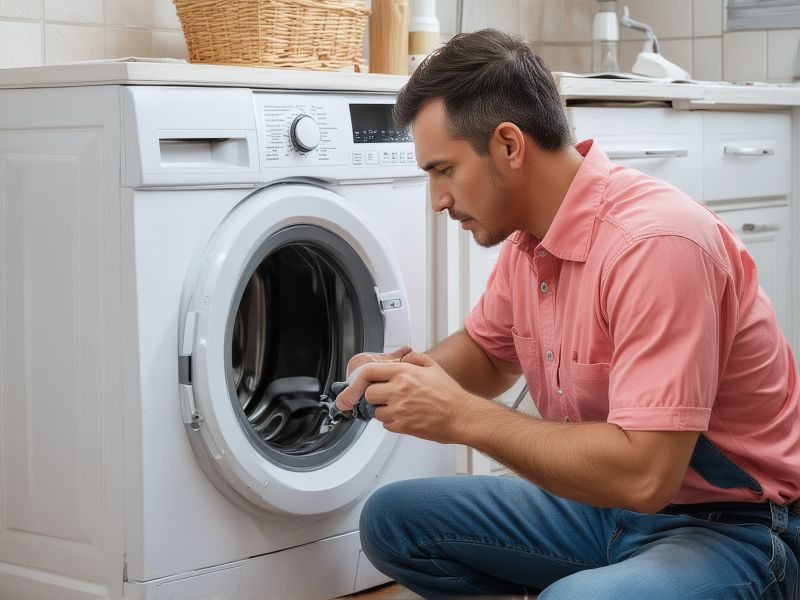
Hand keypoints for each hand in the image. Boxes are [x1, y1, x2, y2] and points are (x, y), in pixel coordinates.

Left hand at [343, 350, 482, 444]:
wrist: (461, 416)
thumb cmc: (449, 394)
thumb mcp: (432, 366)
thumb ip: (414, 357)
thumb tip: (402, 355)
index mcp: (404, 373)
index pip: (369, 372)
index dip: (363, 378)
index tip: (363, 382)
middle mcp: (399, 391)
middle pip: (368, 394)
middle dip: (374, 396)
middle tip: (384, 396)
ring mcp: (400, 410)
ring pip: (375, 412)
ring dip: (383, 410)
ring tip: (398, 407)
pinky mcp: (403, 426)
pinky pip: (386, 425)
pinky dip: (392, 422)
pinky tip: (405, 417)